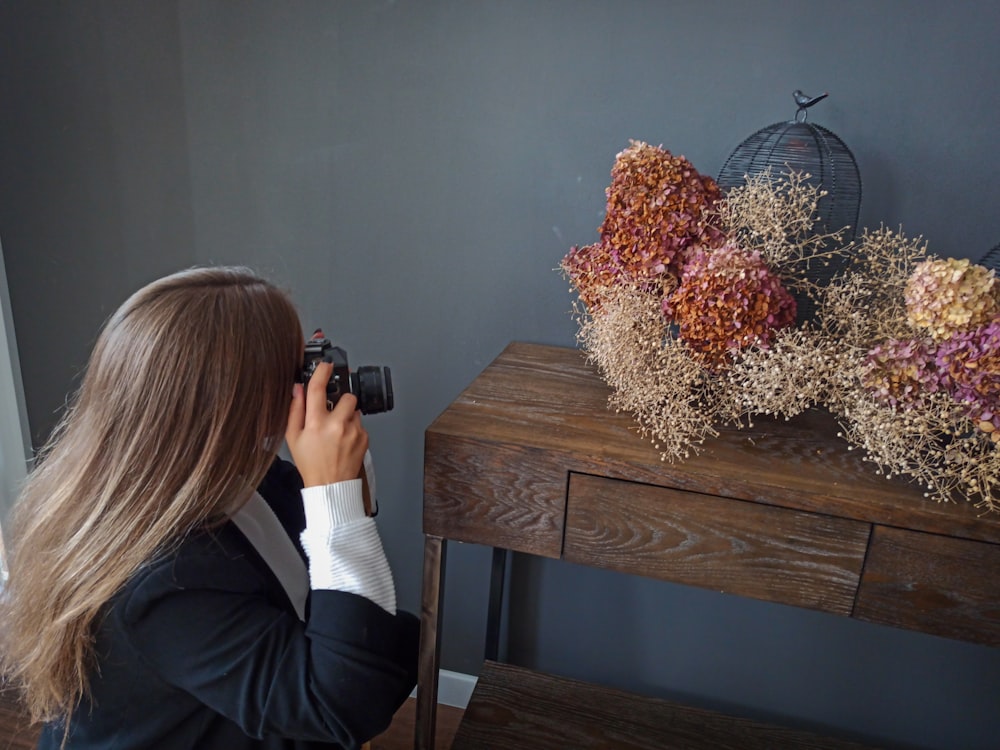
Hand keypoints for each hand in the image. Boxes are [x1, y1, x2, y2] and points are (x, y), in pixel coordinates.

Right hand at [285, 362, 368, 486]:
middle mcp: (337, 424)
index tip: (325, 365)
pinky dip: (353, 428)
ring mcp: (353, 431)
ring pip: (354, 410)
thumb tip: (298, 389)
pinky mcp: (364, 437)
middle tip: (332, 414)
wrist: (331, 486)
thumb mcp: (293, 438)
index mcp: (316, 423)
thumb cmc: (311, 463)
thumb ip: (295, 410)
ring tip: (337, 432)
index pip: (318, 389)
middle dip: (340, 401)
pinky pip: (360, 424)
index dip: (322, 372)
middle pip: (346, 396)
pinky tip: (344, 441)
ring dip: (347, 415)